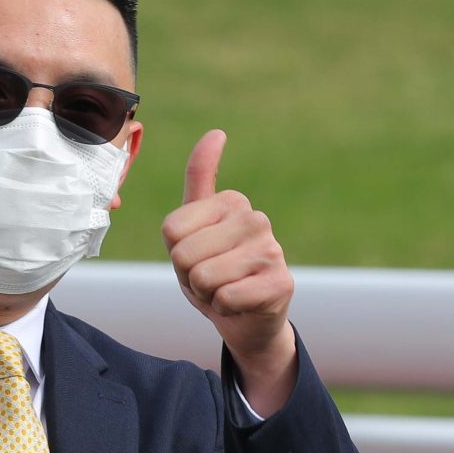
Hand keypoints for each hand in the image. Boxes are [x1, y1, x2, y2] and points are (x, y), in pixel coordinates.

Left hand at [162, 129, 298, 412]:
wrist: (247, 320)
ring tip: (226, 290)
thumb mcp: (194, 228)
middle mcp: (256, 219)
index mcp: (232, 202)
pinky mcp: (281, 282)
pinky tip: (242, 305)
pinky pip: (227, 297)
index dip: (177, 255)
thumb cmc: (215, 272)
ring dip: (208, 295)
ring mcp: (272, 250)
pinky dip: (226, 309)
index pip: (172, 231)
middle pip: (185, 255)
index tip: (199, 258)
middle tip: (213, 280)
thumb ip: (199, 180)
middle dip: (191, 277)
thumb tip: (217, 132)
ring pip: (204, 277)